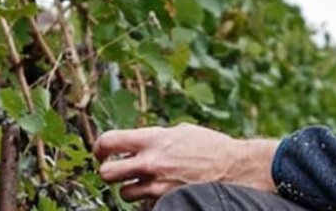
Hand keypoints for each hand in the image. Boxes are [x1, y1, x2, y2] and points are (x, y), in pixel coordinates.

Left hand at [92, 123, 278, 202]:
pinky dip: (149, 201)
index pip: (108, 141)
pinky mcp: (166, 201)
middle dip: (110, 172)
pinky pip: (145, 205)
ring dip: (130, 189)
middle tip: (118, 171)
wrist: (236, 167)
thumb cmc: (211, 147)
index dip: (99, 147)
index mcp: (152, 139)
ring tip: (144, 183)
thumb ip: (154, 137)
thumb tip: (136, 143)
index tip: (101, 152)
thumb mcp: (181, 132)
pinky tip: (161, 193)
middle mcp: (150, 162)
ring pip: (124, 194)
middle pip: (107, 173)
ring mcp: (157, 186)